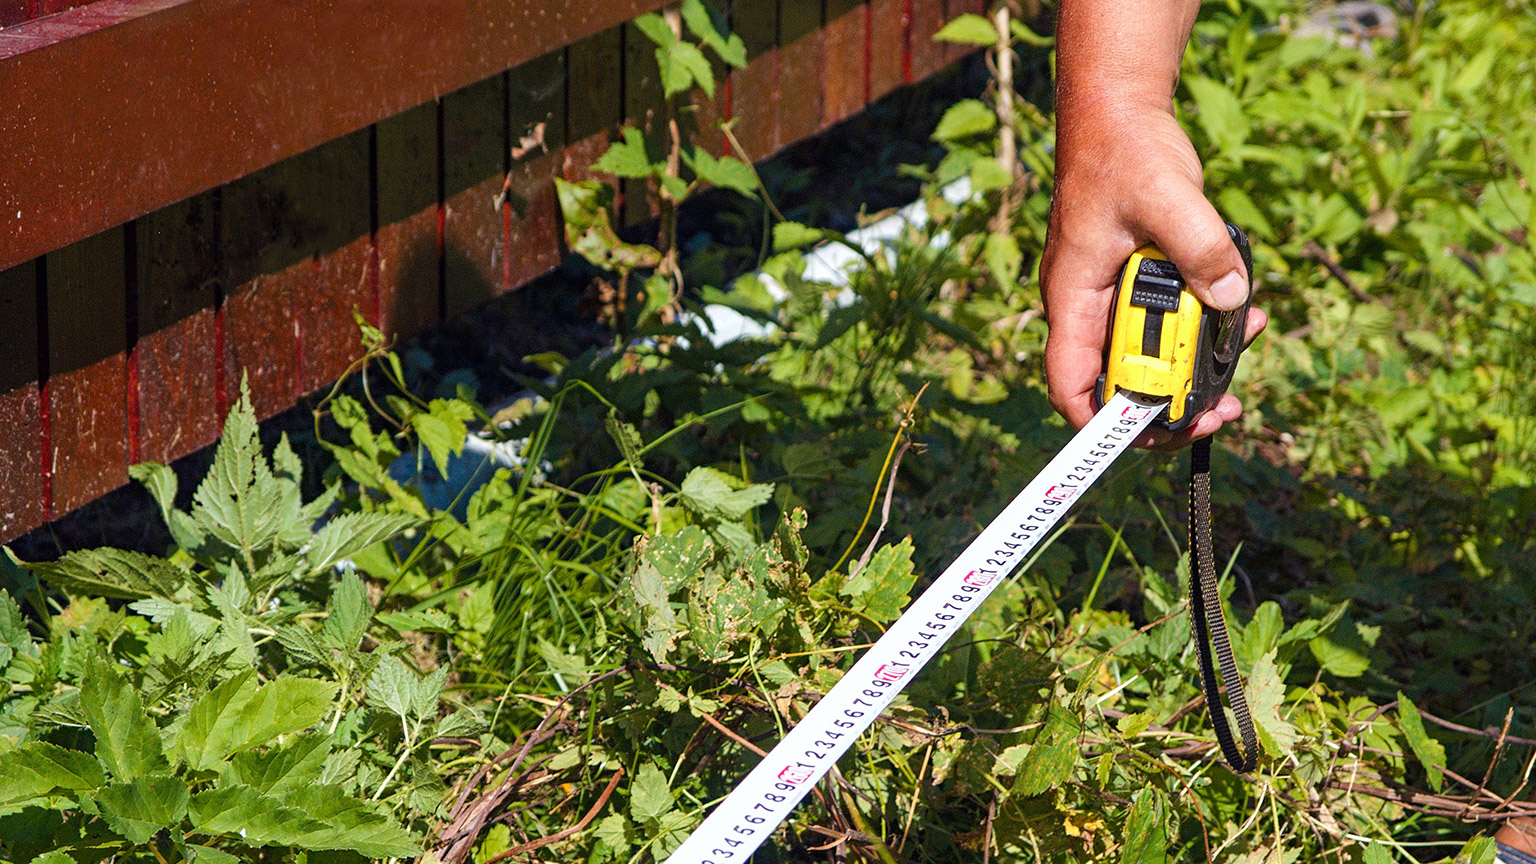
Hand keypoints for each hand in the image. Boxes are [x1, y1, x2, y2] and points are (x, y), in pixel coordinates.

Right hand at [1040, 101, 1267, 449]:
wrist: (1121, 114)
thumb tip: (1233, 300)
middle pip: (1121, 380)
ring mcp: (1115, 296)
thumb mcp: (1166, 197)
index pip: (1073, 385)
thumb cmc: (1123, 153)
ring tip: (1246, 338)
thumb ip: (1200, 249)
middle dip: (1172, 399)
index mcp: (1074, 301)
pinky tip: (1242, 307)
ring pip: (1152, 352)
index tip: (1157, 432)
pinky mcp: (1143, 280)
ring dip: (1198, 358)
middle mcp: (1090, 308)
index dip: (1105, 424)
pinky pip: (1173, 317)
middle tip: (1222, 407)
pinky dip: (1206, 320)